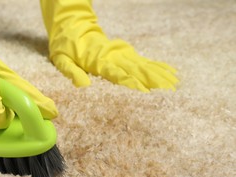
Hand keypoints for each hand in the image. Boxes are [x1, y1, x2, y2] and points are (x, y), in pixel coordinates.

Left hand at [40, 0, 178, 91]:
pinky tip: (169, 71)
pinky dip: (156, 66)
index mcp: (97, 61)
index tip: (144, 90)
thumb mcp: (62, 60)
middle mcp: (112, 57)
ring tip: (174, 83)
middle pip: (135, 69)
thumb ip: (72, 72)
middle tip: (168, 90)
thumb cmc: (65, 47)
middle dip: (151, 80)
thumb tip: (84, 86)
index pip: (116, 73)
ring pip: (142, 64)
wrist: (72, 27)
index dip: (130, 81)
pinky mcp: (124, 52)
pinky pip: (142, 60)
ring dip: (158, 74)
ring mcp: (120, 54)